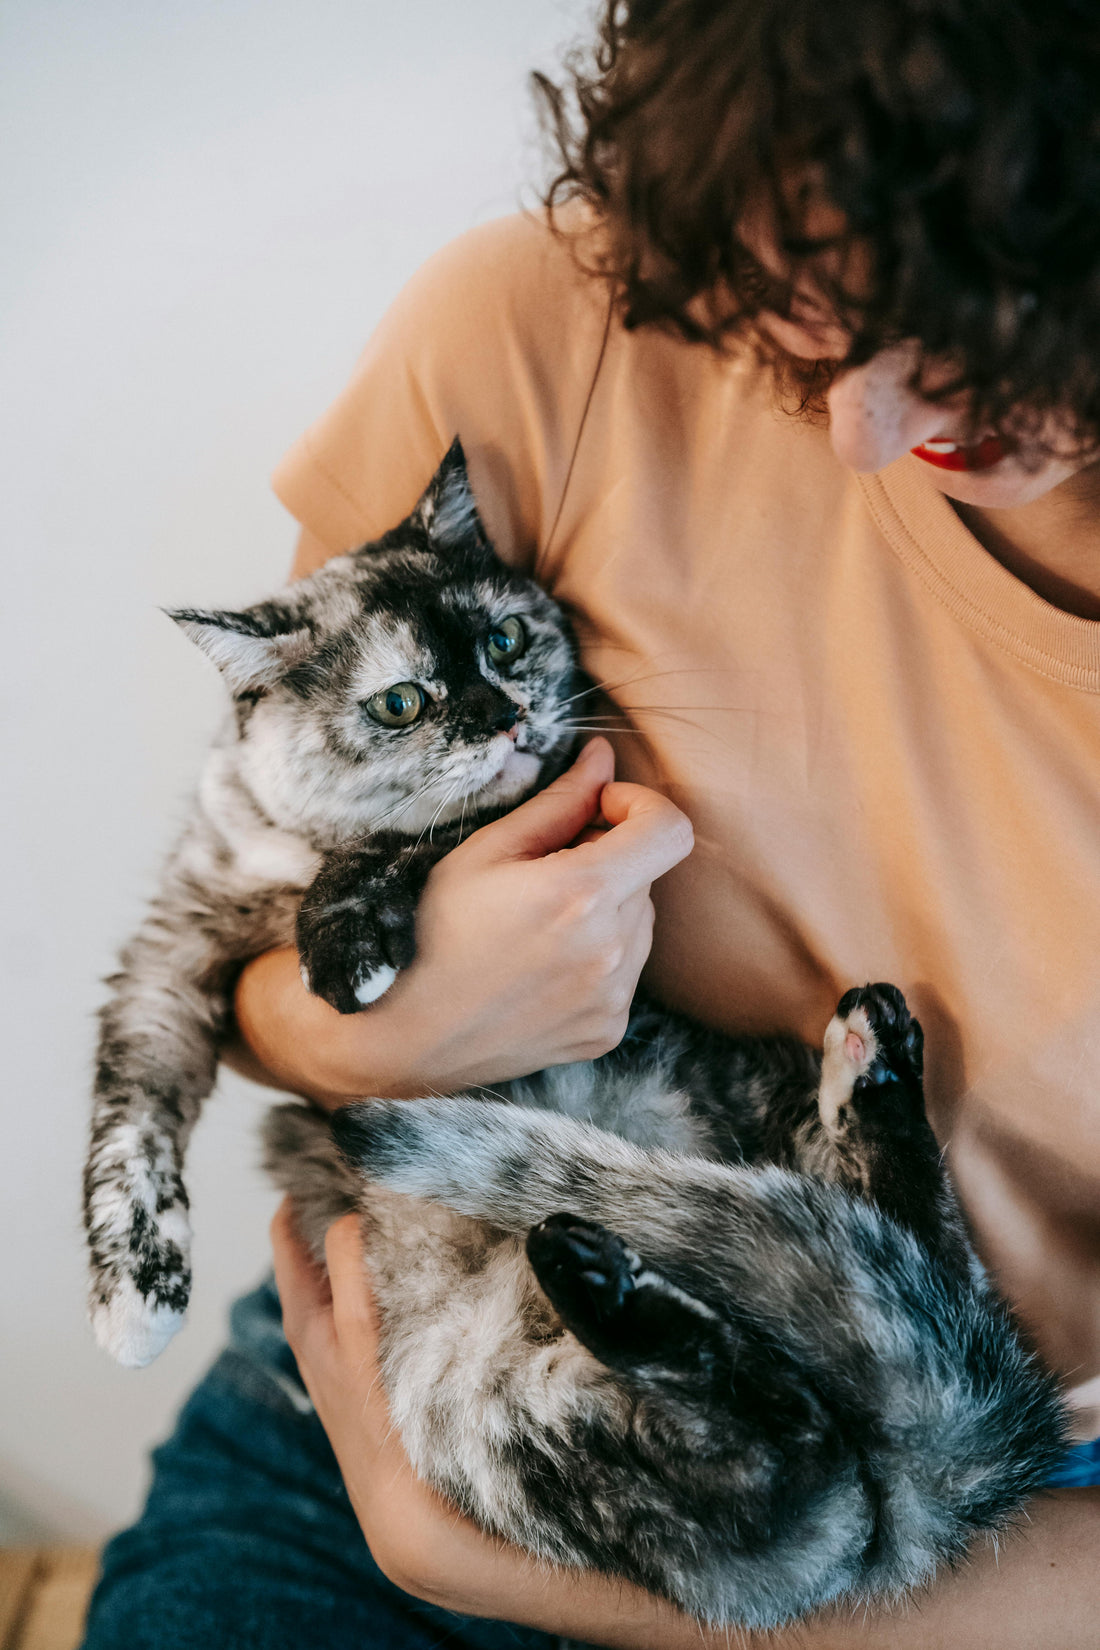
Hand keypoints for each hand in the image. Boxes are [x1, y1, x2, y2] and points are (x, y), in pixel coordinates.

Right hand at [235, 738, 693, 1102]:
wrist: (412, 1038)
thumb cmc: (437, 933)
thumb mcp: (485, 853)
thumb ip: (556, 802)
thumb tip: (601, 756)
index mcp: (582, 893)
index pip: (670, 829)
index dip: (640, 806)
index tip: (598, 813)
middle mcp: (612, 948)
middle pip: (646, 875)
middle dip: (608, 859)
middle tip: (543, 876)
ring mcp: (614, 995)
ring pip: (639, 923)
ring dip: (606, 911)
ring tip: (539, 928)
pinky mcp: (610, 1029)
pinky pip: (626, 972)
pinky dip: (597, 958)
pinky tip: (542, 969)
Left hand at [270, 1203, 1099, 1649]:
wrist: (811, 1601)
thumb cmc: (745, 1507)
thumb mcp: (703, 1416)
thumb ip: (644, 1335)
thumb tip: (566, 1243)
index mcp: (440, 1523)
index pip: (356, 1377)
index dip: (343, 1281)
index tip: (354, 1188)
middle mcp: (424, 1530)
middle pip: (338, 1383)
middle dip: (325, 1283)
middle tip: (320, 1182)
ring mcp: (448, 1518)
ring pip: (364, 1398)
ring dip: (348, 1307)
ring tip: (339, 1220)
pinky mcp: (481, 1500)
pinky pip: (400, 1410)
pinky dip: (387, 1341)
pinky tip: (402, 1287)